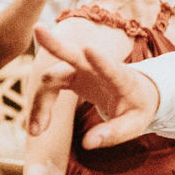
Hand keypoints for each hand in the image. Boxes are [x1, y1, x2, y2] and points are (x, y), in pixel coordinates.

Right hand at [29, 24, 159, 144]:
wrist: (137, 94)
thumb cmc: (137, 108)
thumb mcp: (134, 125)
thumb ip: (113, 134)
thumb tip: (88, 144)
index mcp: (120, 77)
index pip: (110, 67)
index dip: (100, 59)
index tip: (90, 49)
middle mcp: (97, 67)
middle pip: (73, 54)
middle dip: (55, 43)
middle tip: (38, 30)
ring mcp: (81, 68)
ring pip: (52, 76)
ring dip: (41, 101)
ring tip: (37, 132)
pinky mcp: (70, 76)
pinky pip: (48, 85)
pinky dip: (40, 104)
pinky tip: (37, 127)